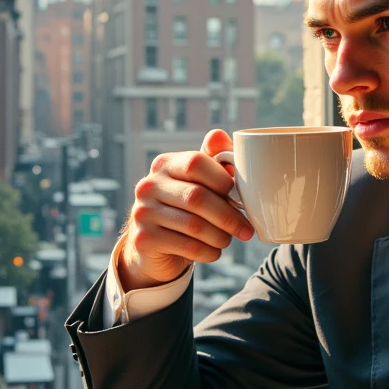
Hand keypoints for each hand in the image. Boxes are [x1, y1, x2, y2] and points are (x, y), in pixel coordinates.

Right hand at [117, 128, 254, 290]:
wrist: (155, 246)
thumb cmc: (185, 208)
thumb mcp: (199, 182)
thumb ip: (213, 160)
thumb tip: (220, 136)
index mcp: (165, 165)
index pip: (196, 163)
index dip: (223, 180)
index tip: (240, 197)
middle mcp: (148, 185)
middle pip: (197, 197)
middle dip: (228, 216)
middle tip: (246, 230)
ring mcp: (142, 212)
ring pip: (193, 225)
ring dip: (220, 236)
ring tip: (229, 240)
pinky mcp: (143, 239)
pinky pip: (186, 246)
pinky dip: (208, 252)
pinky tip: (214, 252)